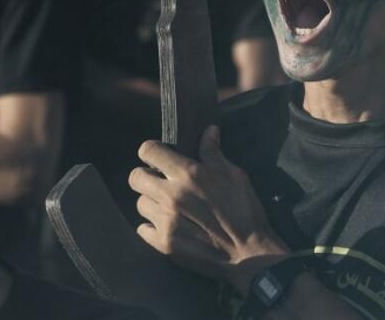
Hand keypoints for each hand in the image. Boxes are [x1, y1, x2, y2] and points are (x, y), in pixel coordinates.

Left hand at [129, 126, 289, 293]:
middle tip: (161, 182)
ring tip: (168, 206)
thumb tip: (208, 129)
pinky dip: (151, 226)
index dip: (151, 151)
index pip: (148, 151)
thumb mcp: (235, 176)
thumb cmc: (245, 211)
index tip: (159, 156)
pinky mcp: (163, 244)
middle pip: (135, 177)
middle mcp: (171, 196)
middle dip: (146, 176)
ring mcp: (165, 222)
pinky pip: (142, 229)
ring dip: (151, 202)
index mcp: (188, 174)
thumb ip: (214, 153)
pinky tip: (167, 225)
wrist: (249, 255)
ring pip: (140, 204)